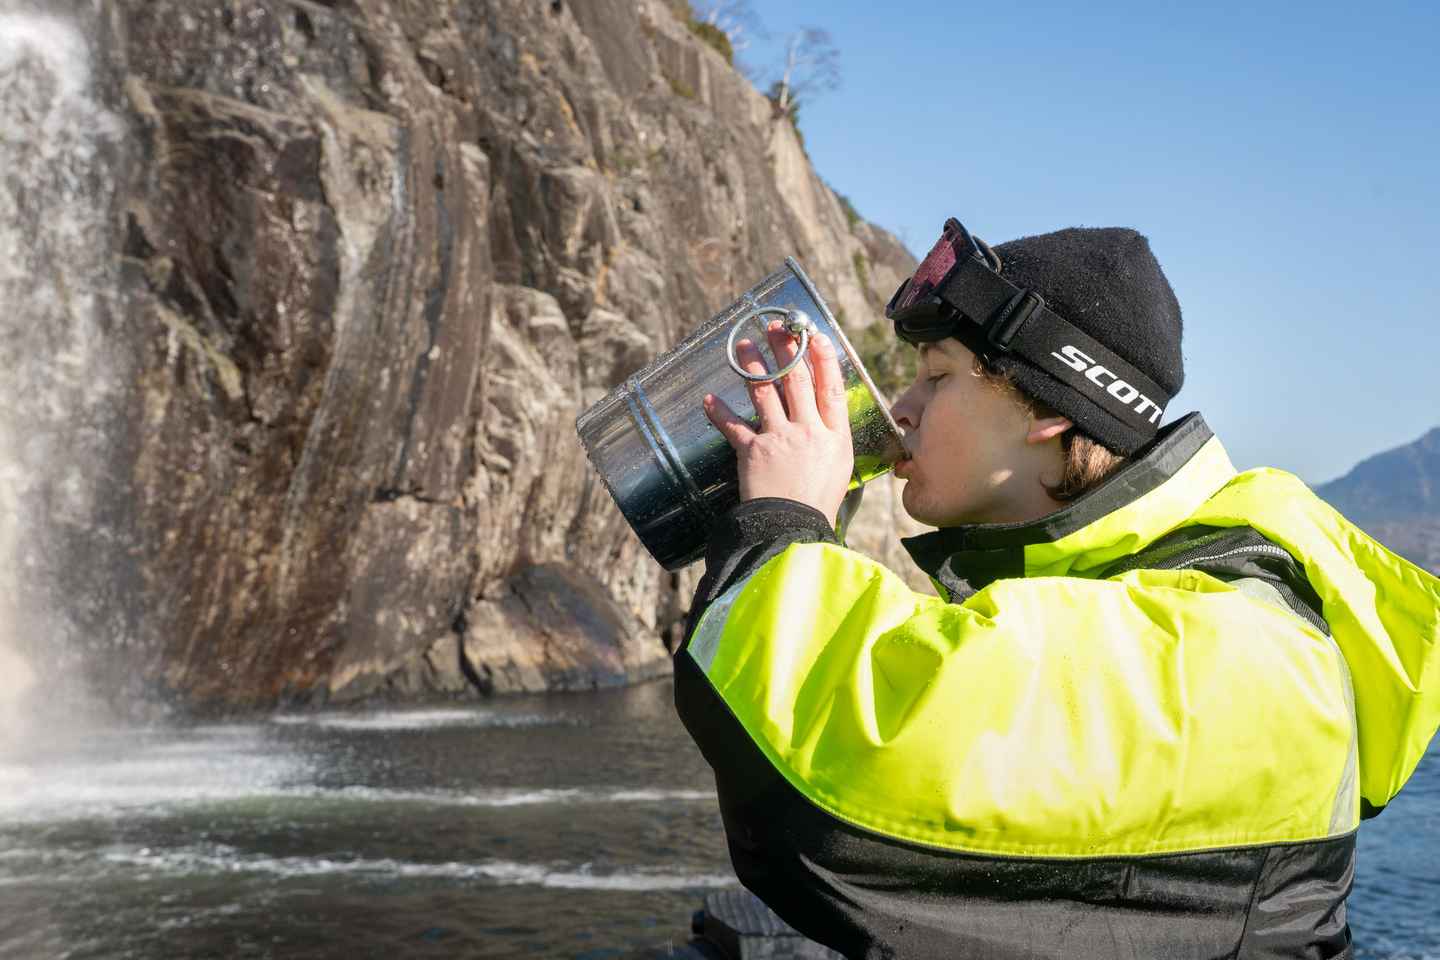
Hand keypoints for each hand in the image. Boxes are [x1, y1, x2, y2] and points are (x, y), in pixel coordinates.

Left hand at [703, 320, 853, 525]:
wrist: (793, 530)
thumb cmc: (818, 506)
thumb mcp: (839, 471)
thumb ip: (832, 444)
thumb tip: (822, 424)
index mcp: (835, 436)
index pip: (831, 388)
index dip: (823, 359)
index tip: (815, 336)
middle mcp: (808, 431)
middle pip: (796, 380)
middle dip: (786, 348)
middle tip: (776, 325)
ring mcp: (780, 438)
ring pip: (765, 391)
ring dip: (753, 364)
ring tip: (743, 344)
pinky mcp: (753, 451)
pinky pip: (733, 425)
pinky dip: (718, 412)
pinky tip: (708, 399)